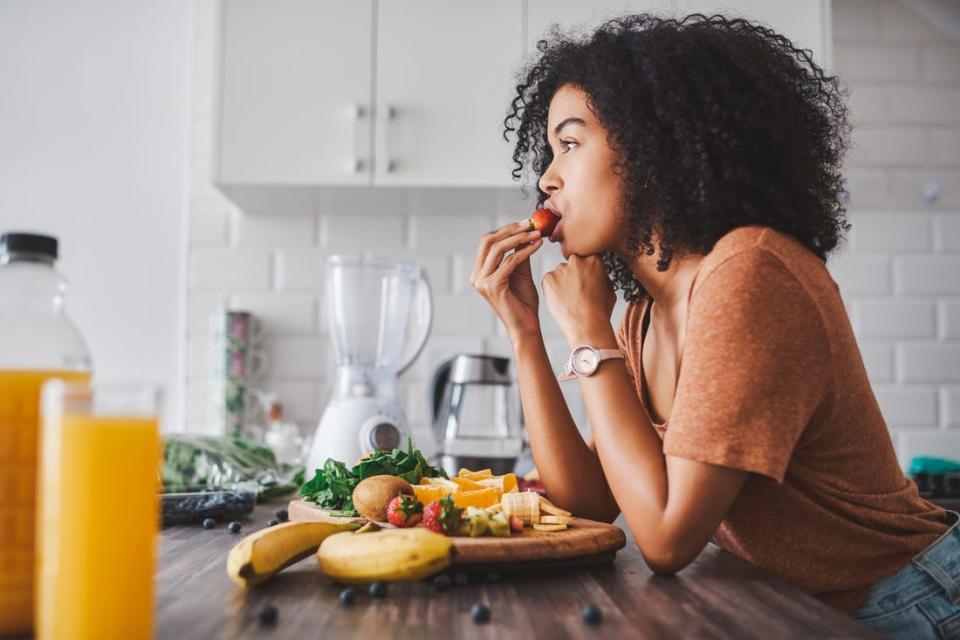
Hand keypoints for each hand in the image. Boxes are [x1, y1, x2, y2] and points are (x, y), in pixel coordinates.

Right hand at [470, 221, 544, 339]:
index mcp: (480, 272)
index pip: (487, 242)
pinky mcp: (493, 286)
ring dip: (519, 238)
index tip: (525, 223)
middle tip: (530, 224)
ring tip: (537, 233)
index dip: (506, 229)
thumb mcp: (520, 273)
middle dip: (510, 229)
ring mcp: (482, 282)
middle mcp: (477, 276)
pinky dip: (525, 251)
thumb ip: (518, 254)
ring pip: (498, 249)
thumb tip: (524, 232)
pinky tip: (537, 245)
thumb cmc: (523, 303)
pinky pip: (510, 261)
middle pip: (488, 241)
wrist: (526, 326)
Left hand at [542, 255, 616, 345]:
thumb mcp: (609, 289)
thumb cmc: (600, 311)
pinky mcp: (548, 279)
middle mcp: (576, 261)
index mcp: (593, 260)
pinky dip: (552, 290)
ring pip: (559, 273)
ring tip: (569, 300)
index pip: (586, 260)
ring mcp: (560, 269)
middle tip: (577, 292)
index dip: (586, 273)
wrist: (587, 326)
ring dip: (562, 282)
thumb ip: (601, 276)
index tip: (586, 283)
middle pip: (572, 265)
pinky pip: (549, 281)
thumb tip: (596, 273)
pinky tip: (561, 301)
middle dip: (573, 275)